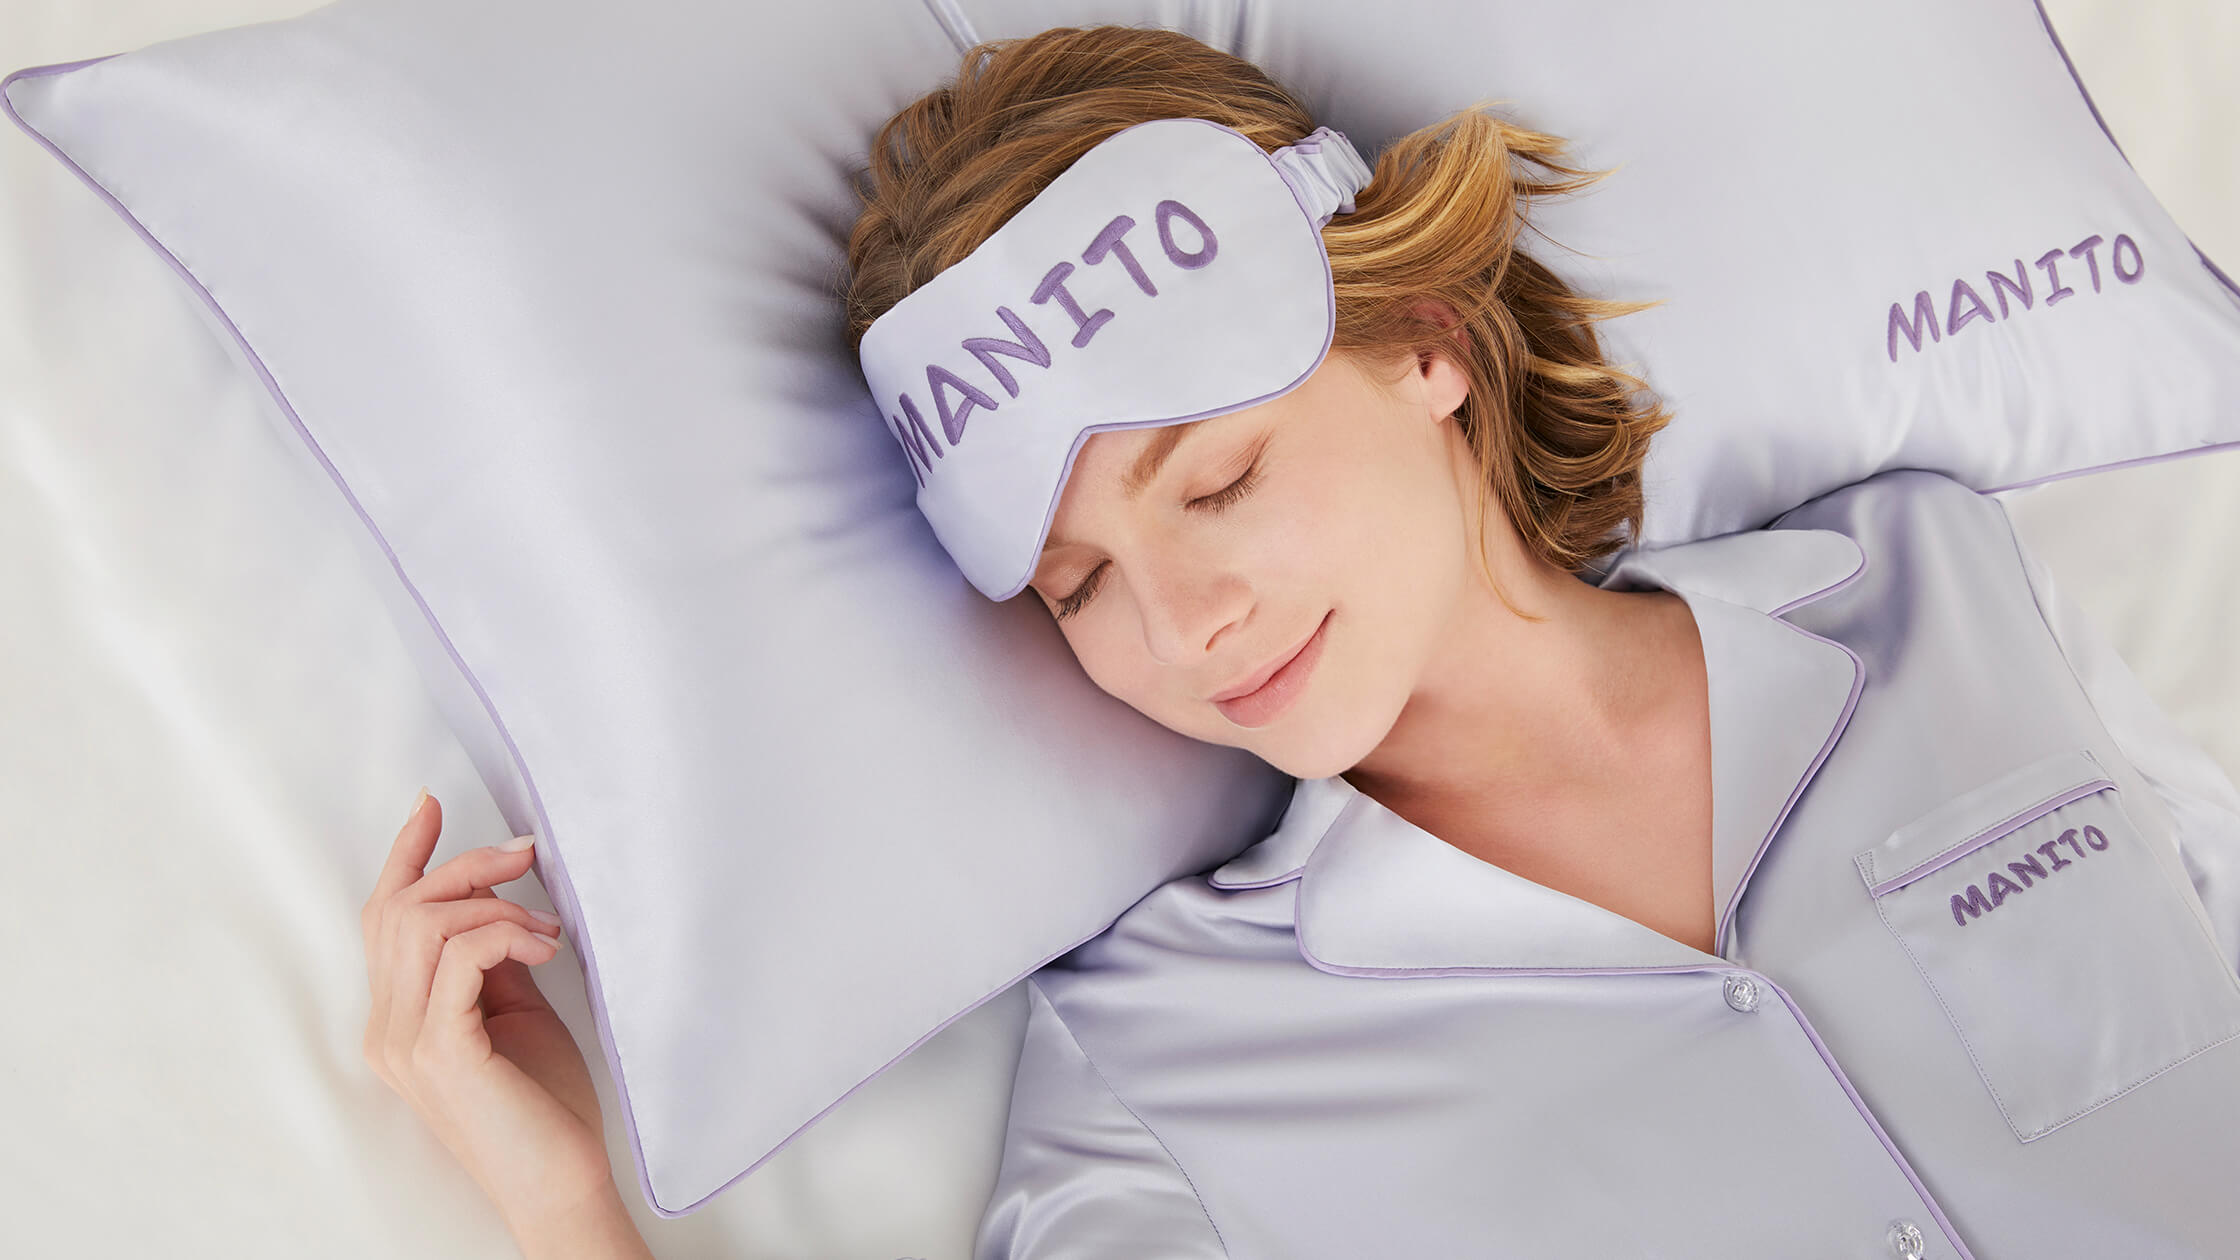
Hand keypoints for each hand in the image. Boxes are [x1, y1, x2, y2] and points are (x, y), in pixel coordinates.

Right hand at [361, 790, 621, 1238]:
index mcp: (399, 1019)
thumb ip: (492, 960)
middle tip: (526, 856)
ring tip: (546, 928)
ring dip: (494, 905)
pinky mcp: (443, 1051)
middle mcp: (388, 1029)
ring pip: (423, 925)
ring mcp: (407, 1043)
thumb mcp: (514, 1011)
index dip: (404, 856)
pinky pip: (459, 958)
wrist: (561, 1183)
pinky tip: (543, 947)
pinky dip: (503, 934)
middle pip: (399, 909)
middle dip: (465, 865)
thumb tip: (498, 900)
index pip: (382, 920)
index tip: (431, 805)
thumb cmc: (545, 1106)